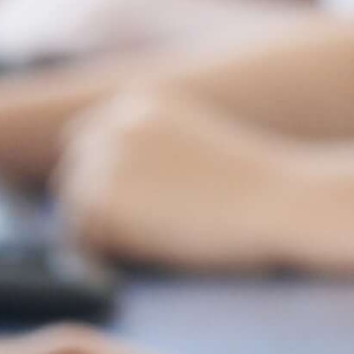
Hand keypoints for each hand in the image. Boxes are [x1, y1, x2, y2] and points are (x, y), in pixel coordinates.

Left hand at [60, 89, 315, 270]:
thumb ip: (151, 150)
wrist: (280, 198)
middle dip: (94, 206)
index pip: (87, 139)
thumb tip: (112, 189)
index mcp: (139, 99)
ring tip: (155, 244)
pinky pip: (85, 238)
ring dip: (104, 232)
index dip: (101, 178)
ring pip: (76, 208)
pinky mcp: (100, 196)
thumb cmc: (255, 184)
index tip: (122, 208)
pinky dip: (110, 254)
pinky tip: (155, 252)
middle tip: (131, 238)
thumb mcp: (196, 144)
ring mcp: (103, 156)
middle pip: (73, 173)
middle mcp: (113, 120)